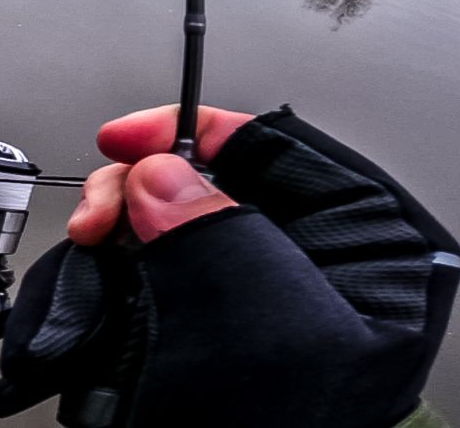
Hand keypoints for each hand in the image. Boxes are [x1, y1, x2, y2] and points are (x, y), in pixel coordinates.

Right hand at [0, 105, 459, 427]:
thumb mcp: (271, 329)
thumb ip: (218, 235)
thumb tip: (158, 174)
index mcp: (366, 246)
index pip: (273, 143)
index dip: (188, 131)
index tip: (124, 141)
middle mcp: (309, 256)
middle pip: (203, 175)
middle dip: (134, 191)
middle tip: (100, 223)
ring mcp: (252, 284)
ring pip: (162, 215)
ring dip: (113, 233)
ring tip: (93, 262)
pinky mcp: (204, 309)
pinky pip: (142, 261)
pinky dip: (107, 267)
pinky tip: (96, 286)